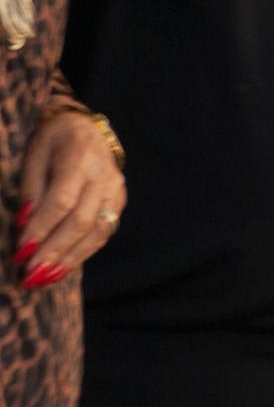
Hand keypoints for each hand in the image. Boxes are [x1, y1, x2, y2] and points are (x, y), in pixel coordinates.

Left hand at [16, 109, 124, 288]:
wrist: (84, 127)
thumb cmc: (52, 140)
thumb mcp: (33, 156)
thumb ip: (31, 189)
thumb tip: (24, 225)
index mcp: (79, 158)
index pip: (62, 201)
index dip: (42, 229)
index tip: (21, 253)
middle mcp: (104, 175)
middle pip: (82, 220)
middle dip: (55, 251)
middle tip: (30, 276)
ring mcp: (115, 189)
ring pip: (98, 230)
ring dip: (71, 258)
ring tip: (46, 279)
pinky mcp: (119, 200)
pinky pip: (105, 231)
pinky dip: (83, 252)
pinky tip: (63, 267)